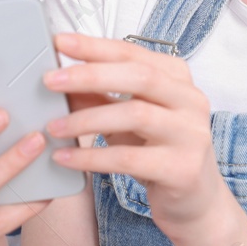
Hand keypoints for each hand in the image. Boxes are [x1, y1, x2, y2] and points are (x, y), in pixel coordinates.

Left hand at [41, 32, 229, 244]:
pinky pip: (130, 159)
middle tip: (50, 80)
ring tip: (52, 126)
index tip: (60, 42)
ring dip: (87, 119)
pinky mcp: (182, 169)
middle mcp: (191, 101)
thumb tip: (60, 76)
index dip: (95, 46)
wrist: (195, 203)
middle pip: (139, 76)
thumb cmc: (158, 153)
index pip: (133, 53)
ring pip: (136, 115)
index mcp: (178, 79)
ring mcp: (191, 134)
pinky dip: (92, 157)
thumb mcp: (126, 120)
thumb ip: (99, 96)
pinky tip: (65, 158)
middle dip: (90, 75)